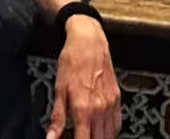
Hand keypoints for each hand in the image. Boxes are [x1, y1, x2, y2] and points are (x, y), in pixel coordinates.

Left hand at [48, 15, 119, 138]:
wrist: (89, 41)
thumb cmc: (73, 61)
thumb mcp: (59, 88)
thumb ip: (58, 118)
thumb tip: (52, 137)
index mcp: (84, 109)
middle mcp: (100, 109)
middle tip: (79, 136)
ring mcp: (111, 104)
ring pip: (110, 136)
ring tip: (88, 135)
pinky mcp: (117, 98)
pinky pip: (118, 124)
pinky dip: (111, 132)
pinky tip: (101, 130)